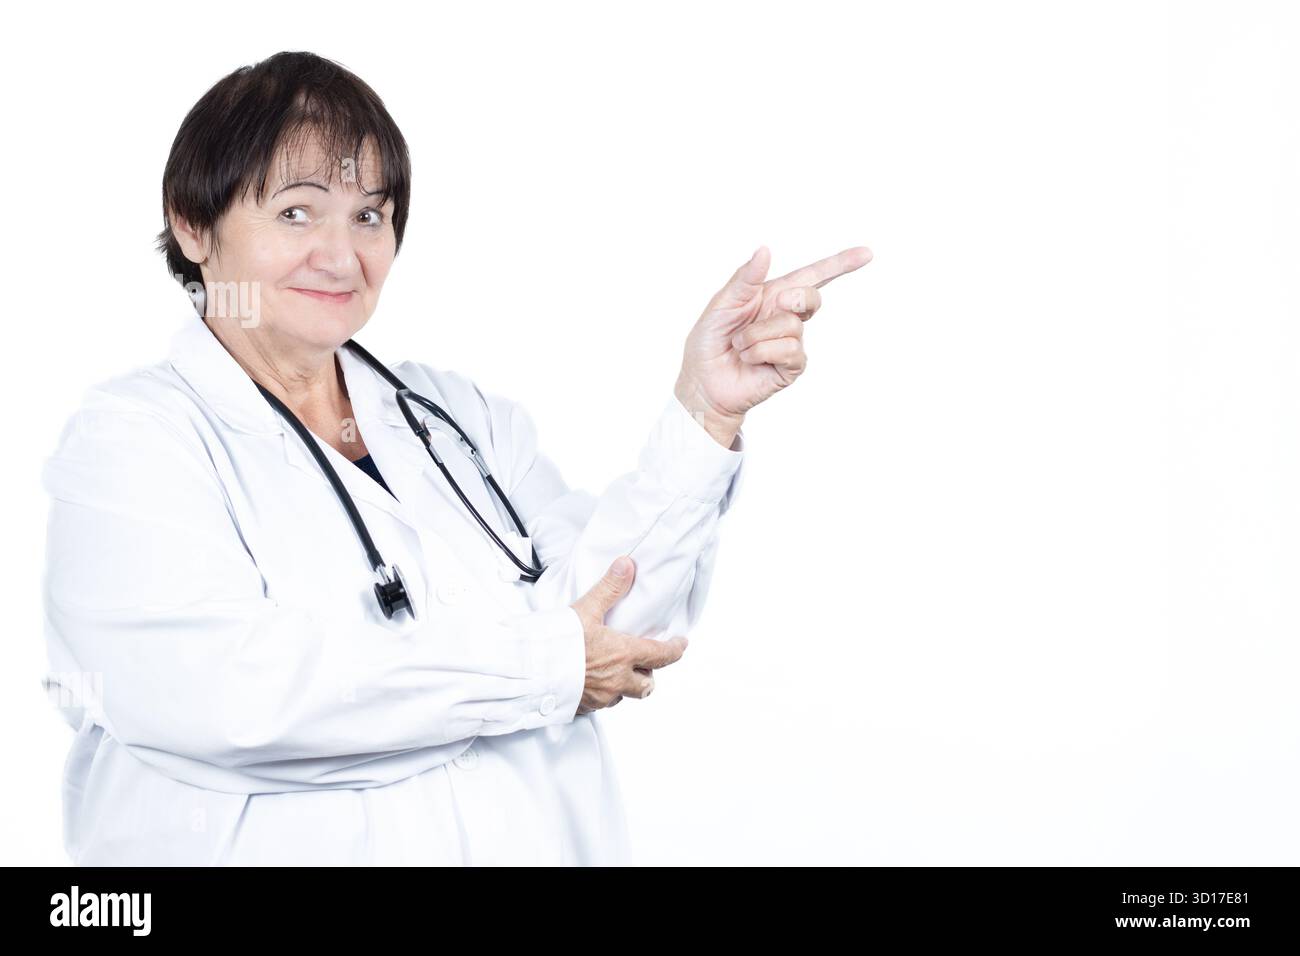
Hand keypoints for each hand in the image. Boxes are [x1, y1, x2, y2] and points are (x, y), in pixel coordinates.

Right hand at [569, 556, 688, 714]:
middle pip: (647, 686)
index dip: (675, 650)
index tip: (681, 644)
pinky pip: (600, 705)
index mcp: (624, 655)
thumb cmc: (557, 641)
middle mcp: (617, 680)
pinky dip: (601, 695)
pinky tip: (591, 683)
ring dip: (624, 686)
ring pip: (624, 697)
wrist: (528, 671)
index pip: (662, 655)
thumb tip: (627, 566)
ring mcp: (600, 697)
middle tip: (645, 664)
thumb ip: (609, 589)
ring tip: (616, 673)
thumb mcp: (586, 609)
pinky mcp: (582, 707)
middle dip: (649, 675)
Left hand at [675, 245, 872, 445]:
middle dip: (797, 298)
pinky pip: (789, 350)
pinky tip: (749, 359)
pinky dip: (762, 351)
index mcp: (772, 296)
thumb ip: (744, 278)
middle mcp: (785, 317)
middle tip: (777, 304)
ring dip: (757, 335)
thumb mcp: (722, 303)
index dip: (840, 264)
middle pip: (812, 297)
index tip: (866, 254)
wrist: (703, 382)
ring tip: (740, 346)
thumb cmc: (709, 341)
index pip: (812, 276)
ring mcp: (791, 343)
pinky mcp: (791, 367)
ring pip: (792, 326)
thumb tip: (765, 250)